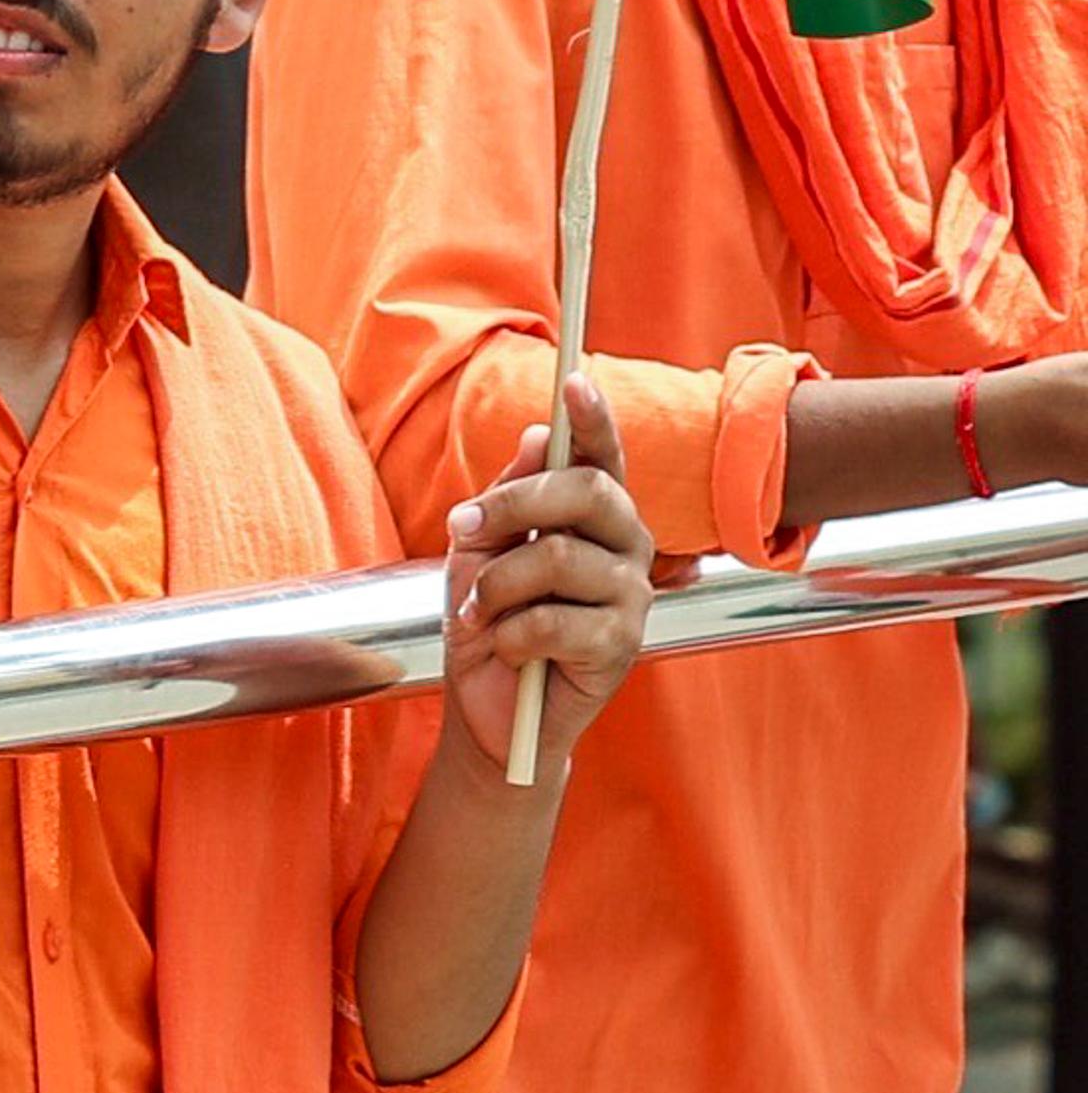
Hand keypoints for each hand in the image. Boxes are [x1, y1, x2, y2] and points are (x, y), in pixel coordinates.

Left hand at [444, 380, 655, 770]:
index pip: (603, 459)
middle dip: (512, 505)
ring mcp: (630, 596)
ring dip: (495, 588)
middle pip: (586, 493)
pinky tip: (509, 650)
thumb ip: (508, 498)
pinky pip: (552, 621)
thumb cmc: (488, 625)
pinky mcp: (621, 647)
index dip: (593, 420)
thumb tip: (539, 438)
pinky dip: (509, 635)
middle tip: (462, 531)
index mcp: (593, 518)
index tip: (575, 380)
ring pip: (556, 558)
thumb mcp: (480, 553)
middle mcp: (625, 548)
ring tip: (482, 613)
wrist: (487, 712)